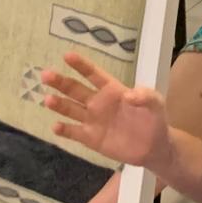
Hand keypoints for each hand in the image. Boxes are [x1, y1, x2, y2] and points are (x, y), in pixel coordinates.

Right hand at [42, 52, 170, 169]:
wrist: (153, 147)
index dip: (81, 65)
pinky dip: (64, 130)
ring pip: (71, 109)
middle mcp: (98, 102)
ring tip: (47, 100)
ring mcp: (93, 120)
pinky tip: (55, 126)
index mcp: (111, 89)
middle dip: (61, 82)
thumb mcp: (155, 103)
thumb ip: (145, 96)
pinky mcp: (91, 138)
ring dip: (59, 104)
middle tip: (46, 75)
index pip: (93, 74)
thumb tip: (129, 94)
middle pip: (75, 89)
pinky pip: (74, 132)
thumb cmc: (154, 119)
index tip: (67, 56)